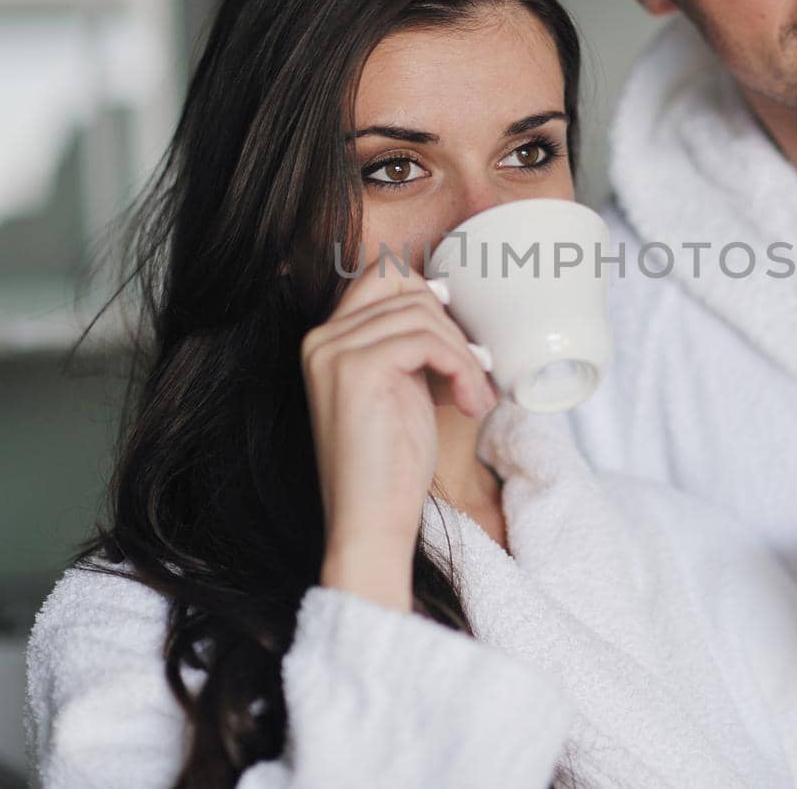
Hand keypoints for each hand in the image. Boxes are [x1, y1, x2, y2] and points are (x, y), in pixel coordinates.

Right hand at [301, 260, 496, 609]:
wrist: (370, 521)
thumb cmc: (391, 465)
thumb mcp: (400, 388)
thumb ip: (408, 343)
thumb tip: (443, 294)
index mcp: (327, 341)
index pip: (381, 276)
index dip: (428, 295)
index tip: (457, 341)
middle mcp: (322, 339)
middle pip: (408, 291)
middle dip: (452, 330)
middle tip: (473, 376)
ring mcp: (335, 351)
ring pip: (424, 316)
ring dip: (464, 357)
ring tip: (474, 398)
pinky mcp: (358, 368)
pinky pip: (429, 342)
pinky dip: (461, 368)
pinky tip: (468, 404)